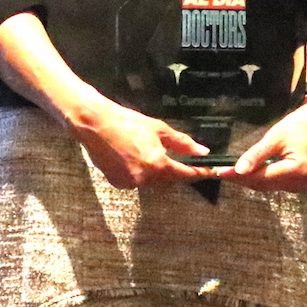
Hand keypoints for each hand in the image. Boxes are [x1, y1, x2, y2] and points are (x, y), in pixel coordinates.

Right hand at [66, 97, 210, 188]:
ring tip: (151, 153)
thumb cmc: (128, 122)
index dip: (199, 173)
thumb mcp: (159, 129)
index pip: (184, 174)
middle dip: (176, 171)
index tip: (210, 171)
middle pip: (168, 181)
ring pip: (153, 183)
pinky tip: (135, 158)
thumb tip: (202, 152)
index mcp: (157, 164)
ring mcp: (130, 183)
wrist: (96, 124)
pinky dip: (141, 174)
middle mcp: (144, 179)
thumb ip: (182, 143)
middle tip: (179, 159)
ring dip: (158, 173)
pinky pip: (137, 182)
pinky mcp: (118, 184)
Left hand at [220, 93, 306, 191]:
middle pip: (263, 184)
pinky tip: (245, 173)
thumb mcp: (274, 137)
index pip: (261, 176)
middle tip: (218, 172)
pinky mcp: (295, 183)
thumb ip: (256, 155)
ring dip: (247, 180)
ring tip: (227, 173)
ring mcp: (298, 185)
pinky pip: (271, 184)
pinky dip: (258, 178)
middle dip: (240, 179)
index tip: (220, 171)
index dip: (239, 175)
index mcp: (296, 170)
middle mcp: (299, 182)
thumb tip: (238, 170)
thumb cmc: (296, 126)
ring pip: (266, 186)